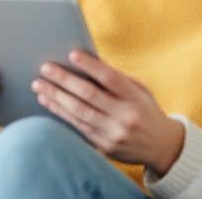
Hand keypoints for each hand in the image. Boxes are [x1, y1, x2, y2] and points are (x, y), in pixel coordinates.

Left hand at [31, 50, 184, 175]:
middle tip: (45, 68)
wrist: (162, 147)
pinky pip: (77, 126)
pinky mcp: (104, 146)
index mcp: (135, 98)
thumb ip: (117, 80)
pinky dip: (60, 112)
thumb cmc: (146, 111)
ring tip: (39, 85)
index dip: (90, 66)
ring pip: (79, 112)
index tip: (71, 54)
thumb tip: (86, 63)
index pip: (110, 78)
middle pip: (89, 95)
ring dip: (56, 97)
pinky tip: (48, 101)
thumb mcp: (140, 92)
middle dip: (64, 80)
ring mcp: (113, 133)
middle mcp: (125, 116)